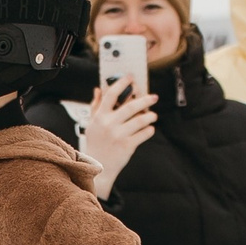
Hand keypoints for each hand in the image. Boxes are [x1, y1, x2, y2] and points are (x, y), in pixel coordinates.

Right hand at [79, 79, 157, 199]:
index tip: (130, 78)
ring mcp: (119, 135)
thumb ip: (95, 106)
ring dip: (150, 116)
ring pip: (140, 120)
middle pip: (130, 106)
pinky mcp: (127, 146)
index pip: (111, 95)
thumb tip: (98, 90)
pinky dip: (149, 130)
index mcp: (100, 117)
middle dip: (145, 100)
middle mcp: (109, 124)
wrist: (97, 166)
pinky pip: (143, 134)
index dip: (122, 84)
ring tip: (153, 115)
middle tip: (153, 97)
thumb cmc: (95, 144)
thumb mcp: (92, 124)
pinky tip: (149, 128)